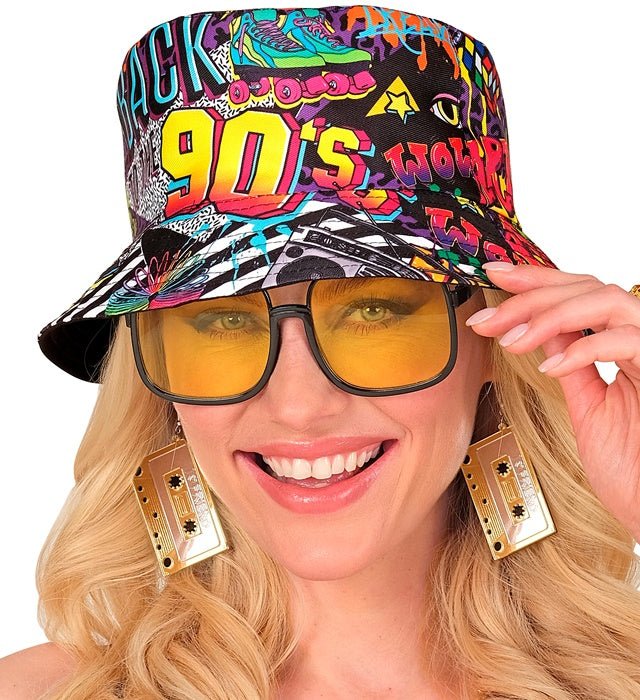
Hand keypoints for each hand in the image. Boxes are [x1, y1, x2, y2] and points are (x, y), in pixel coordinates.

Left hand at [466, 262, 639, 541]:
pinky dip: (581, 349)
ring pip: (605, 301)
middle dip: (530, 298)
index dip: (536, 279)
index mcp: (623, 343)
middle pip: (587, 287)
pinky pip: (625, 340)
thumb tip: (543, 331)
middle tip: (489, 317)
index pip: (579, 293)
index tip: (495, 274)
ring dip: (550, 316)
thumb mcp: (589, 405)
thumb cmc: (631, 465)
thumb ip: (572, 364)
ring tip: (513, 340)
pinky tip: (550, 368)